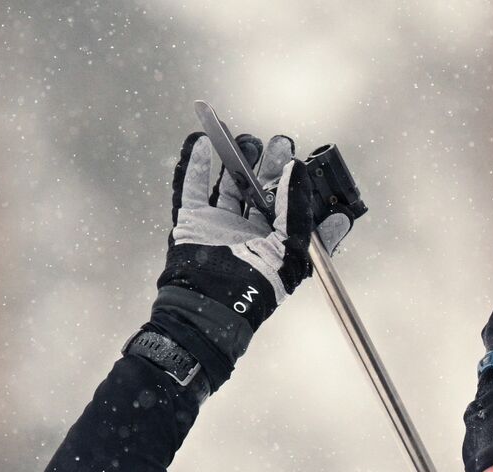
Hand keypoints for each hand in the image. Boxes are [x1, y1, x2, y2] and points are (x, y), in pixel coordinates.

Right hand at [146, 132, 351, 389]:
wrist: (213, 309)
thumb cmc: (258, 289)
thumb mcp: (293, 251)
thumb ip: (299, 212)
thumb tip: (300, 171)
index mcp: (275, 240)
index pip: (284, 202)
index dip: (290, 179)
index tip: (293, 155)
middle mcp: (248, 232)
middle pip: (257, 189)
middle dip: (266, 164)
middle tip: (276, 143)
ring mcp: (219, 226)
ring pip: (227, 184)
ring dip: (235, 161)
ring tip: (244, 142)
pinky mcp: (192, 223)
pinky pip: (192, 189)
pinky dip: (196, 165)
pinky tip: (204, 143)